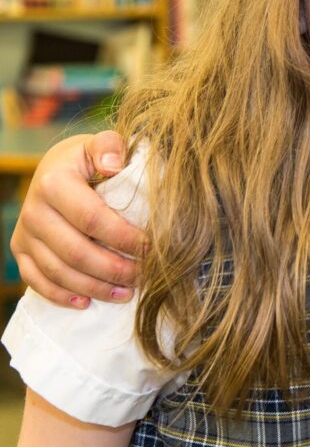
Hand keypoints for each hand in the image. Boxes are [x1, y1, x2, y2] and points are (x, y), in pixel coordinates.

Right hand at [11, 131, 143, 307]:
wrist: (57, 166)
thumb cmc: (89, 158)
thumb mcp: (101, 143)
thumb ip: (110, 147)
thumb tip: (114, 165)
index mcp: (54, 183)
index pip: (93, 219)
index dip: (124, 238)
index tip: (152, 248)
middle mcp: (34, 211)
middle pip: (76, 252)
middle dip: (114, 269)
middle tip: (145, 276)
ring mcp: (24, 234)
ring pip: (59, 272)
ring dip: (94, 287)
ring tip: (127, 293)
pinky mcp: (20, 251)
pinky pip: (37, 281)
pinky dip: (62, 296)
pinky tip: (87, 303)